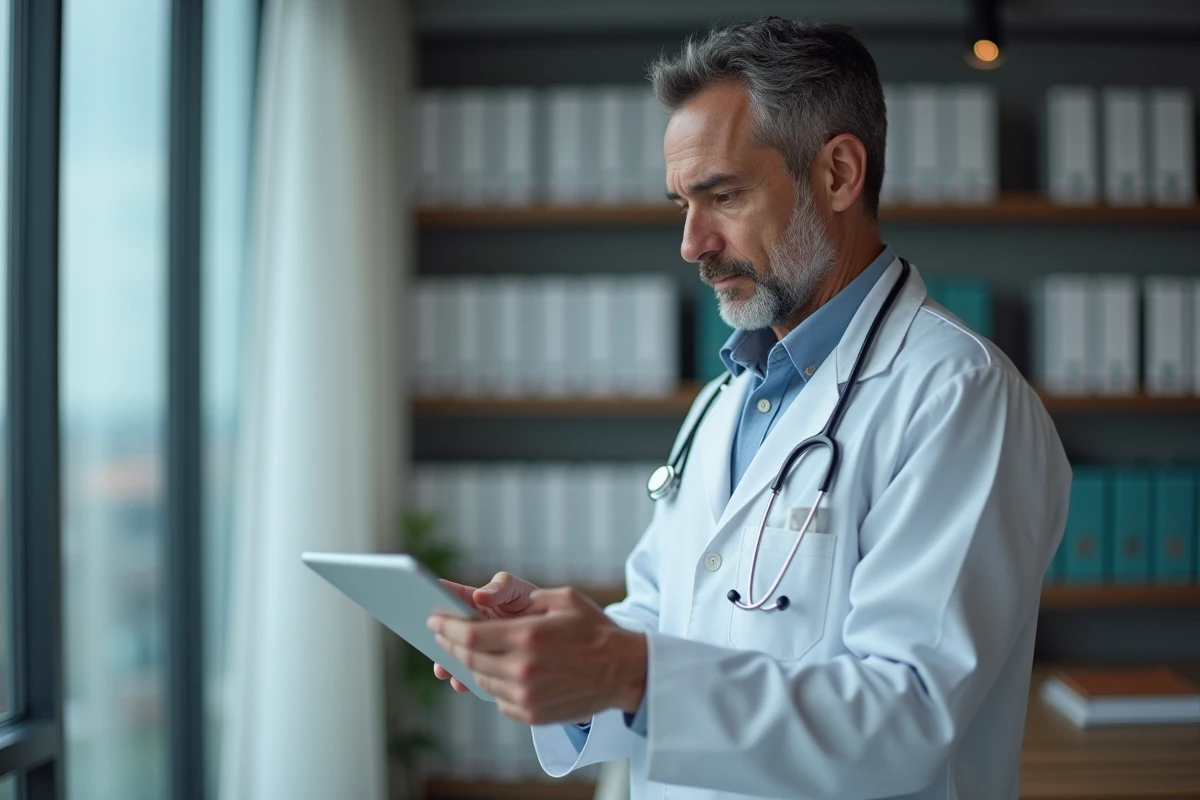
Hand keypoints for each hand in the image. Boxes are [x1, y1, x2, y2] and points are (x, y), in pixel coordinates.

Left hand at [427, 586, 647, 724]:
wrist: (624, 670)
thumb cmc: (593, 629)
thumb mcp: (562, 599)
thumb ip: (522, 595)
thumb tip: (481, 599)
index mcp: (529, 636)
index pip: (469, 635)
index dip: (445, 627)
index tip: (433, 620)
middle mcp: (524, 669)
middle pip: (468, 659)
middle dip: (449, 644)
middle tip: (441, 633)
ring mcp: (527, 696)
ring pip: (480, 680)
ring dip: (469, 665)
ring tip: (466, 651)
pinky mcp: (532, 715)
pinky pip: (497, 698)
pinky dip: (492, 683)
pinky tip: (497, 669)